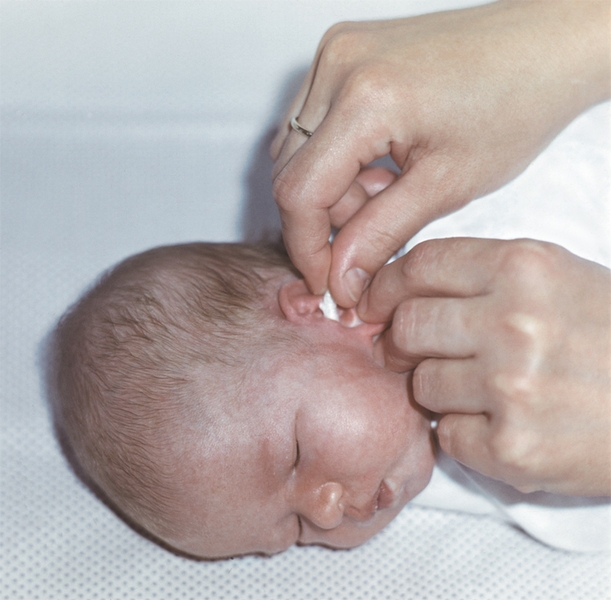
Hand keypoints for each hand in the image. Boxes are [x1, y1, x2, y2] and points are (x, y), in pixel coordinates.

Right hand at [271, 1, 609, 305]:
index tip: (326, 281)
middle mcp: (338, 65)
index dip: (307, 249)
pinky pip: (312, 127)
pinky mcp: (343, 55)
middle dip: (325, 221)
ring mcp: (336, 55)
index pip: (299, 193)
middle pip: (290, 173)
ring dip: (333, 191)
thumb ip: (381, 236)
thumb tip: (341, 279)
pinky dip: (337, 161)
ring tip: (389, 192)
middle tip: (371, 236)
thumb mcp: (447, 186)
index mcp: (365, 98)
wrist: (543, 47)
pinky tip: (379, 168)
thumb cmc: (516, 102)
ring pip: (297, 153)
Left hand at [359, 238, 610, 496]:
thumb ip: (484, 277)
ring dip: (438, 391)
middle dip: (401, 341)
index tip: (375, 303)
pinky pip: (447, 437)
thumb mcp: (560, 278)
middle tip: (412, 353)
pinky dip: (464, 435)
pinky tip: (502, 427)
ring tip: (482, 393)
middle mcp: (512, 321)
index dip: (386, 286)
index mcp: (523, 267)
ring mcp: (511, 387)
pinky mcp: (513, 448)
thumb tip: (405, 293)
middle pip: (408, 325)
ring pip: (422, 384)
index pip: (420, 266)